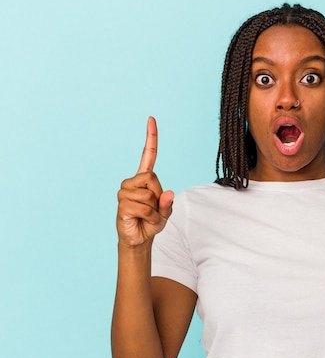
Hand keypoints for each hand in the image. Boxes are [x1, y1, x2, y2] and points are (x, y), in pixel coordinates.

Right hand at [116, 117, 173, 247]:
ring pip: (147, 195)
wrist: (139, 239)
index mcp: (144, 179)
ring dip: (154, 210)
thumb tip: (169, 193)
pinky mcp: (122, 204)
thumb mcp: (165, 213)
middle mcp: (132, 182)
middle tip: (153, 209)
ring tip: (147, 216)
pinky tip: (142, 220)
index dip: (151, 138)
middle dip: (158, 197)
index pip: (148, 155)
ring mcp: (124, 192)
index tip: (151, 119)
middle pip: (152, 179)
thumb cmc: (151, 222)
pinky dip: (149, 216)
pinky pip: (142, 207)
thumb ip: (168, 203)